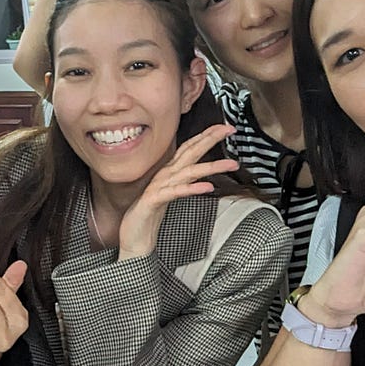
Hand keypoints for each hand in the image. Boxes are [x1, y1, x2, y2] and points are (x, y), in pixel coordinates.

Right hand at [116, 123, 240, 257]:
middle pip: (190, 152)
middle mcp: (165, 176)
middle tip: (229, 130)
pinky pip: (175, 193)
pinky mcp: (154, 201)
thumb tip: (198, 174)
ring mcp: (159, 187)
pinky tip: (207, 187)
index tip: (224, 127)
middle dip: (210, 139)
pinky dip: (191, 188)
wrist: (133, 238)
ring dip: (211, 166)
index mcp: (169, 172)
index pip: (189, 148)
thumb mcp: (170, 194)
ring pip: (188, 172)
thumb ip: (182, 181)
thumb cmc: (150, 216)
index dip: (206, 136)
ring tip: (231, 164)